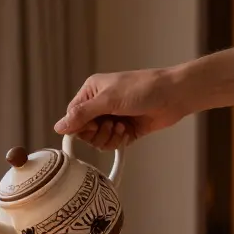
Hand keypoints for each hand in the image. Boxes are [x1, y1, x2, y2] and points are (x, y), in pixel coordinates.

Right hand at [53, 68, 188, 149]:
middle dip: (97, 133)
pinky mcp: (125, 130)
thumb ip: (82, 114)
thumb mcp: (108, 99)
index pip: (73, 117)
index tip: (93, 125)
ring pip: (98, 140)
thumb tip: (58, 127)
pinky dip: (118, 141)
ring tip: (122, 127)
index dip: (80, 127)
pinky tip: (128, 131)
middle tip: (110, 125)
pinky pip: (112, 144)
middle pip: (84, 131)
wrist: (174, 95)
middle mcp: (100, 105)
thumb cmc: (143, 89)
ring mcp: (113, 118)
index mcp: (91, 92)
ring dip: (109, 137)